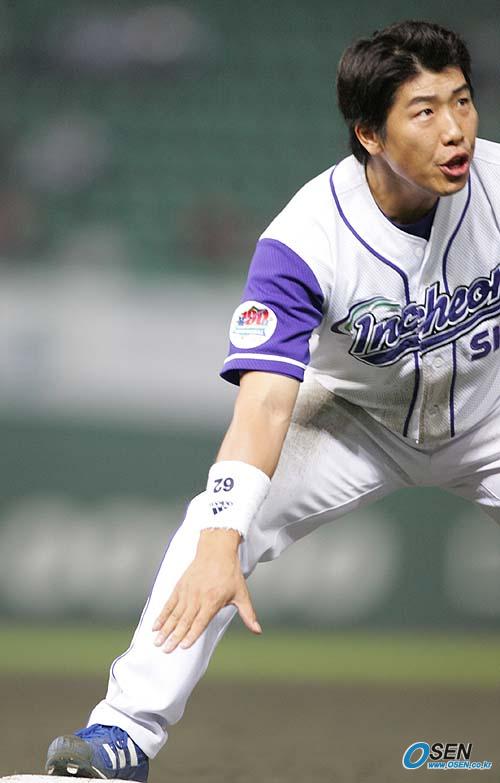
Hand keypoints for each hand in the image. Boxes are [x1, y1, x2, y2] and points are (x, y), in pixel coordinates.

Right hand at [152, 529, 261, 652]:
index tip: (183, 646)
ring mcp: (187, 592)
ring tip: (156, 641)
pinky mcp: (180, 586)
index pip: (200, 622)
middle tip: (165, 650)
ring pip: (174, 614)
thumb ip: (248, 614)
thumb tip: (258, 631)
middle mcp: (198, 597)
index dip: (191, 635)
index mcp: (213, 601)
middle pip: (184, 621)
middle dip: (174, 637)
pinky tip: (155, 625)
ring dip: (165, 628)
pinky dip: (161, 615)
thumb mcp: (241, 594)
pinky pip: (169, 603)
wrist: (216, 550)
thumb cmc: (230, 573)